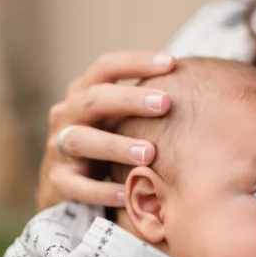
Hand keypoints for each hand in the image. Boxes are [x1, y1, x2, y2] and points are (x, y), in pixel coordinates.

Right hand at [37, 51, 175, 210]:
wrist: (71, 187)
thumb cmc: (110, 144)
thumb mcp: (121, 119)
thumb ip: (147, 104)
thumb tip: (197, 85)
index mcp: (85, 93)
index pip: (106, 68)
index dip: (136, 63)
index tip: (172, 63)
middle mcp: (68, 115)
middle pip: (94, 100)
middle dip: (130, 100)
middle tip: (165, 104)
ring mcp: (58, 147)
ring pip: (82, 141)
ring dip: (116, 145)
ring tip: (149, 154)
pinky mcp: (58, 181)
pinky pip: (77, 186)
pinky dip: (102, 190)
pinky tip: (128, 194)